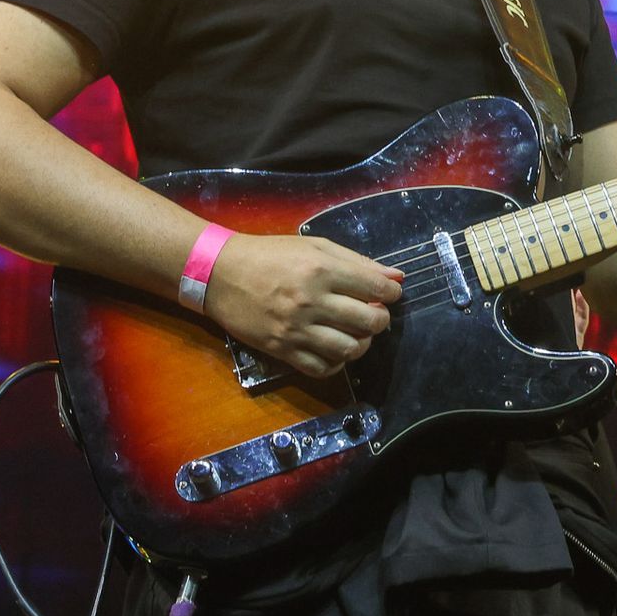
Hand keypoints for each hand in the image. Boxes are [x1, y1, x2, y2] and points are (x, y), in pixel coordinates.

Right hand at [201, 233, 403, 378]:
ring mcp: (296, 329)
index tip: (391, 294)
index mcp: (322, 270)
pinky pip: (321, 368)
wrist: (220, 274)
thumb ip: (357, 262)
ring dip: (362, 344)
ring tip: (356, 333)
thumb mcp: (315, 247)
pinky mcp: (281, 349)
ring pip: (349, 349)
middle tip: (376, 315)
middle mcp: (312, 301)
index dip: (392, 293)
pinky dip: (336, 363)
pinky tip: (335, 350)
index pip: (376, 288)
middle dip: (381, 320)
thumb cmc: (270, 255)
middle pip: (368, 322)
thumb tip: (395, 277)